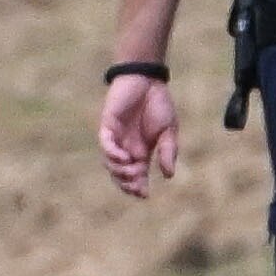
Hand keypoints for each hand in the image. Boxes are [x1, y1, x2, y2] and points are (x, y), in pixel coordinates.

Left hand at [99, 64, 180, 196]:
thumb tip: (169, 175)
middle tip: (137, 185)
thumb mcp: (169, 131)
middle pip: (120, 174)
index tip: (145, 195)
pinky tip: (124, 157)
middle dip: (127, 183)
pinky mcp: (107, 127)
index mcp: (141, 151)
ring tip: (133, 171)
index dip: (138, 187)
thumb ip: (168, 151)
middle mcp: (126, 148)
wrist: (147, 80)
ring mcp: (116, 138)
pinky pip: (106, 145)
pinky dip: (113, 154)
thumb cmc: (158, 104)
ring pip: (111, 164)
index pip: (137, 175)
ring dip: (120, 171)